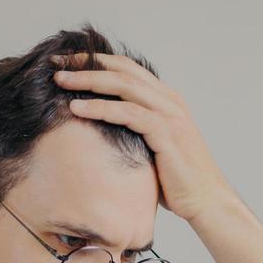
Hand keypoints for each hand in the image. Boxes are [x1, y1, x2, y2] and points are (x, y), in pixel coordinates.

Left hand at [51, 52, 234, 223]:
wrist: (205, 201)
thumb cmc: (176, 181)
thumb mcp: (151, 148)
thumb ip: (133, 132)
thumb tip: (101, 132)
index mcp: (165, 100)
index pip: (127, 69)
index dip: (96, 61)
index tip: (67, 63)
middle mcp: (169, 100)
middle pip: (122, 70)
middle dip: (86, 64)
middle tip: (57, 64)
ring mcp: (169, 115)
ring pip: (123, 85)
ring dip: (88, 81)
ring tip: (60, 81)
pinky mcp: (166, 133)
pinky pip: (127, 113)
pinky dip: (100, 107)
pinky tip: (77, 108)